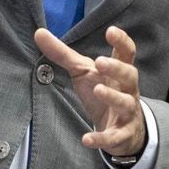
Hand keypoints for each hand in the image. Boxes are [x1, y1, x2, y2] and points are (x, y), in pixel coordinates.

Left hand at [34, 26, 145, 156]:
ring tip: (98, 90)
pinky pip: (114, 137)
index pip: (126, 53)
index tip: (111, 30)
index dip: (121, 41)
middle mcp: (128, 89)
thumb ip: (63, 54)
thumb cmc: (101, 91)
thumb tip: (38, 33)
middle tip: (100, 62)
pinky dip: (101, 138)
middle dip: (116, 68)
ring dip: (113, 97)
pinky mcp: (122, 134)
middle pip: (130, 75)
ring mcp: (128, 112)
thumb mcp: (83, 72)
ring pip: (126, 103)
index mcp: (119, 71)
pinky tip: (86, 138)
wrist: (119, 130)